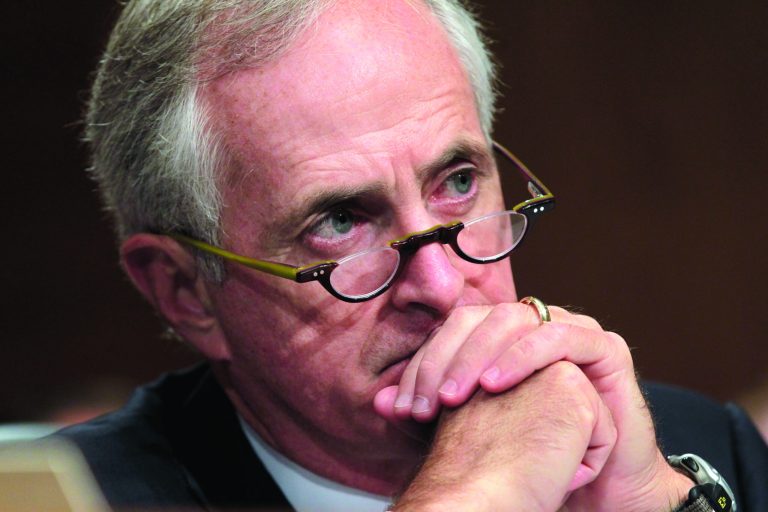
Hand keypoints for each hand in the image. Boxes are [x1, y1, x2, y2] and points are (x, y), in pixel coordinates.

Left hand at [375, 302, 691, 509]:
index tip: (402, 406)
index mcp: (504, 338)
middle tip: (424, 404)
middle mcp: (534, 326)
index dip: (425, 361)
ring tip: (454, 397)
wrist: (598, 490)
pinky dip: (522, 355)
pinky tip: (496, 385)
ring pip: (513, 319)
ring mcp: (569, 330)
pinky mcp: (603, 347)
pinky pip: (559, 336)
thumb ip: (430, 411)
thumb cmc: (536, 457)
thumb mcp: (473, 432)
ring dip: (477, 355)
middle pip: (477, 319)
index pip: (453, 330)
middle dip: (444, 358)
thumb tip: (381, 401)